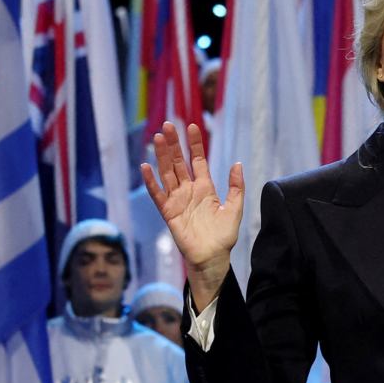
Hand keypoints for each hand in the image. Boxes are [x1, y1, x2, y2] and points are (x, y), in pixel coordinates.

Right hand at [140, 121, 245, 307]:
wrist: (213, 257)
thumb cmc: (224, 236)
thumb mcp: (234, 208)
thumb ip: (236, 186)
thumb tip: (237, 163)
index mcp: (205, 188)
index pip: (198, 160)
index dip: (195, 144)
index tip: (192, 126)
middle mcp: (189, 191)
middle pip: (178, 162)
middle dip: (174, 144)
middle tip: (168, 125)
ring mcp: (177, 200)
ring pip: (167, 173)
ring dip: (161, 156)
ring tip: (158, 138)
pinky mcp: (168, 212)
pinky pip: (157, 195)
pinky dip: (151, 182)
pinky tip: (145, 167)